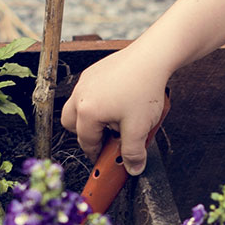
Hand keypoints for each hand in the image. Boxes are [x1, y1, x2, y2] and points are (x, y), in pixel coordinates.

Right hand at [60, 47, 170, 175]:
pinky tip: (121, 102)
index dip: (97, 154)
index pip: (86, 142)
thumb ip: (133, 153)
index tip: (106, 160)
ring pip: (78, 107)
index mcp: (86, 112)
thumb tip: (133, 168)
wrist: (153, 56)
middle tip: (106, 140)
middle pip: (72, 124)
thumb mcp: (139, 128)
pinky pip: (89, 92)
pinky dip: (99, 102)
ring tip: (115, 120)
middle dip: (87, 135)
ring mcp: (86, 81)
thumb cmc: (144, 88)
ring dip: (92, 118)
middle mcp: (80, 95)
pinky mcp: (94, 71)